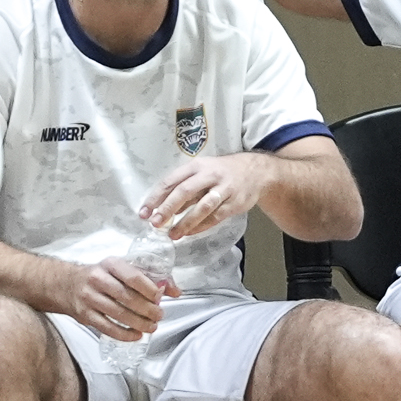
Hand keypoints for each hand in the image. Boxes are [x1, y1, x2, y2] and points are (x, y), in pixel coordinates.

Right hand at [68, 256, 174, 340]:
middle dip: (147, 309)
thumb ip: (149, 278)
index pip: (133, 277)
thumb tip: (175, 291)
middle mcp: (98, 279)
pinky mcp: (85, 315)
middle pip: (127, 297)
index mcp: (110, 264)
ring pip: (118, 314)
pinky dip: (124, 334)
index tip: (160, 297)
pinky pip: (107, 328)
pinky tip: (136, 335)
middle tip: (159, 315)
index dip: (149, 289)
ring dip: (139, 323)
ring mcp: (89, 298)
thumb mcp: (121, 269)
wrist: (66, 284)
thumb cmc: (101, 276)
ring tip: (152, 327)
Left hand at [141, 154, 266, 240]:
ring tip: (173, 234)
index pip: (171, 181)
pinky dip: (201, 226)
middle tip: (155, 223)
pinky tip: (189, 233)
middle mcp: (210, 175)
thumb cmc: (222, 172)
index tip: (144, 212)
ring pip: (202, 206)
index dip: (156, 197)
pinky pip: (216, 217)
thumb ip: (184, 188)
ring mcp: (224, 189)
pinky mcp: (235, 203)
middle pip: (185, 191)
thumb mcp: (202, 171)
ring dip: (186, 221)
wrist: (256, 171)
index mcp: (197, 166)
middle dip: (168, 208)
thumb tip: (160, 208)